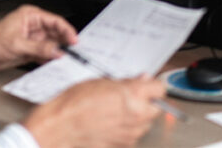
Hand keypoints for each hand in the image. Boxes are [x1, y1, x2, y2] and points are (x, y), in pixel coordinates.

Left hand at [0, 5, 75, 70]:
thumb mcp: (17, 44)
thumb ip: (39, 48)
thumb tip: (56, 51)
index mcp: (30, 16)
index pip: (54, 21)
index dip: (66, 31)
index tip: (74, 41)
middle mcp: (33, 27)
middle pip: (55, 34)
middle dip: (65, 43)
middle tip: (74, 53)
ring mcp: (32, 39)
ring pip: (52, 45)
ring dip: (58, 53)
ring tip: (67, 61)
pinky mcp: (30, 50)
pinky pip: (45, 55)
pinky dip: (50, 60)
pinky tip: (55, 65)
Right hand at [23, 76, 165, 147]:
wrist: (61, 127)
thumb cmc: (75, 103)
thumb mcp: (101, 82)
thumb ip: (126, 82)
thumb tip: (142, 80)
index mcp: (134, 95)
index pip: (160, 88)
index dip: (152, 85)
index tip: (146, 85)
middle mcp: (137, 116)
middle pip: (157, 108)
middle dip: (147, 102)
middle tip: (131, 97)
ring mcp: (132, 133)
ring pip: (146, 123)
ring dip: (138, 116)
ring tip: (116, 110)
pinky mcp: (125, 145)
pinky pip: (134, 134)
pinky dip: (127, 128)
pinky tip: (111, 122)